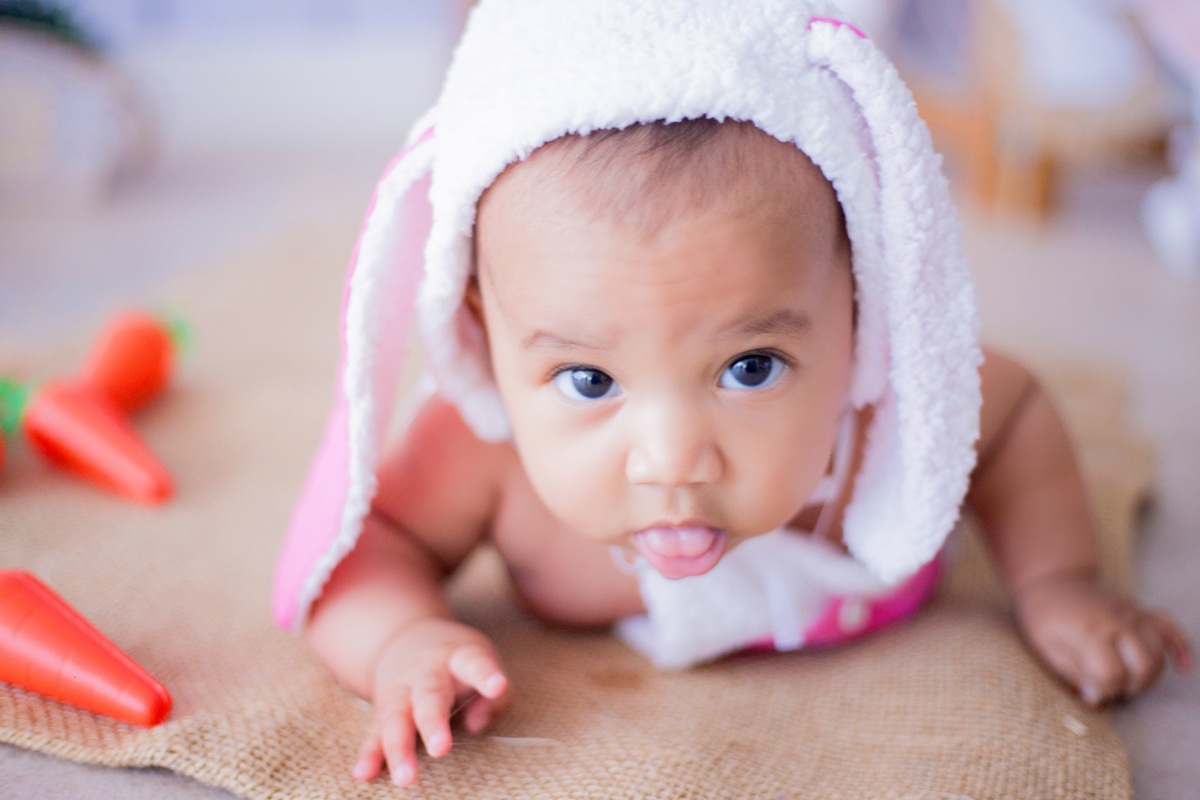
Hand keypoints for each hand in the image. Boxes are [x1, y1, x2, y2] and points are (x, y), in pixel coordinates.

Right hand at [353, 618, 508, 785]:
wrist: (407, 638)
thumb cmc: (457, 662)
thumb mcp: (482, 664)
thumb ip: (494, 696)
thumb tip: (476, 724)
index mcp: (457, 658)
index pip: (473, 663)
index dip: (486, 674)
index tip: (497, 686)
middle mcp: (426, 674)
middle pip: (428, 695)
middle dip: (432, 722)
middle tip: (441, 748)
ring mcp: (400, 692)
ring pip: (396, 718)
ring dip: (399, 748)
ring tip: (405, 777)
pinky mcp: (382, 712)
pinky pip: (374, 734)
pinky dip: (370, 754)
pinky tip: (365, 773)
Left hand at [1015, 572, 1192, 705]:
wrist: (1052, 581)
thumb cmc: (1044, 618)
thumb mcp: (1046, 648)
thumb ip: (1072, 674)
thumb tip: (1096, 698)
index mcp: (1089, 631)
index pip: (1111, 673)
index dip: (1103, 691)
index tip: (1089, 693)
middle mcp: (1116, 620)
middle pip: (1144, 664)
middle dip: (1131, 686)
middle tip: (1111, 689)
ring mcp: (1131, 613)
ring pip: (1159, 651)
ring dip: (1150, 675)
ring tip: (1129, 682)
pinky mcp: (1139, 611)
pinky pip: (1168, 627)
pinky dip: (1180, 647)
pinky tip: (1184, 668)